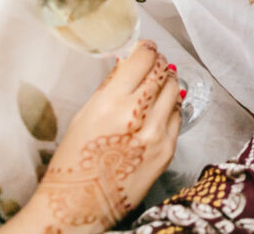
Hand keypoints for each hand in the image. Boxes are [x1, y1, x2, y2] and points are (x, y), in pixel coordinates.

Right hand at [11, 41, 179, 233]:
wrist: (80, 205)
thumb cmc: (75, 161)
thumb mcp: (84, 115)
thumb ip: (111, 86)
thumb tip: (129, 60)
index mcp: (110, 104)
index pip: (143, 60)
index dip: (146, 49)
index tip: (145, 47)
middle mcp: (137, 116)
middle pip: (163, 72)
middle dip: (158, 63)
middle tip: (153, 63)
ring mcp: (156, 134)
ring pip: (175, 91)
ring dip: (168, 83)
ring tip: (158, 83)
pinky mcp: (168, 150)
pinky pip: (178, 116)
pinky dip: (171, 107)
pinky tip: (160, 109)